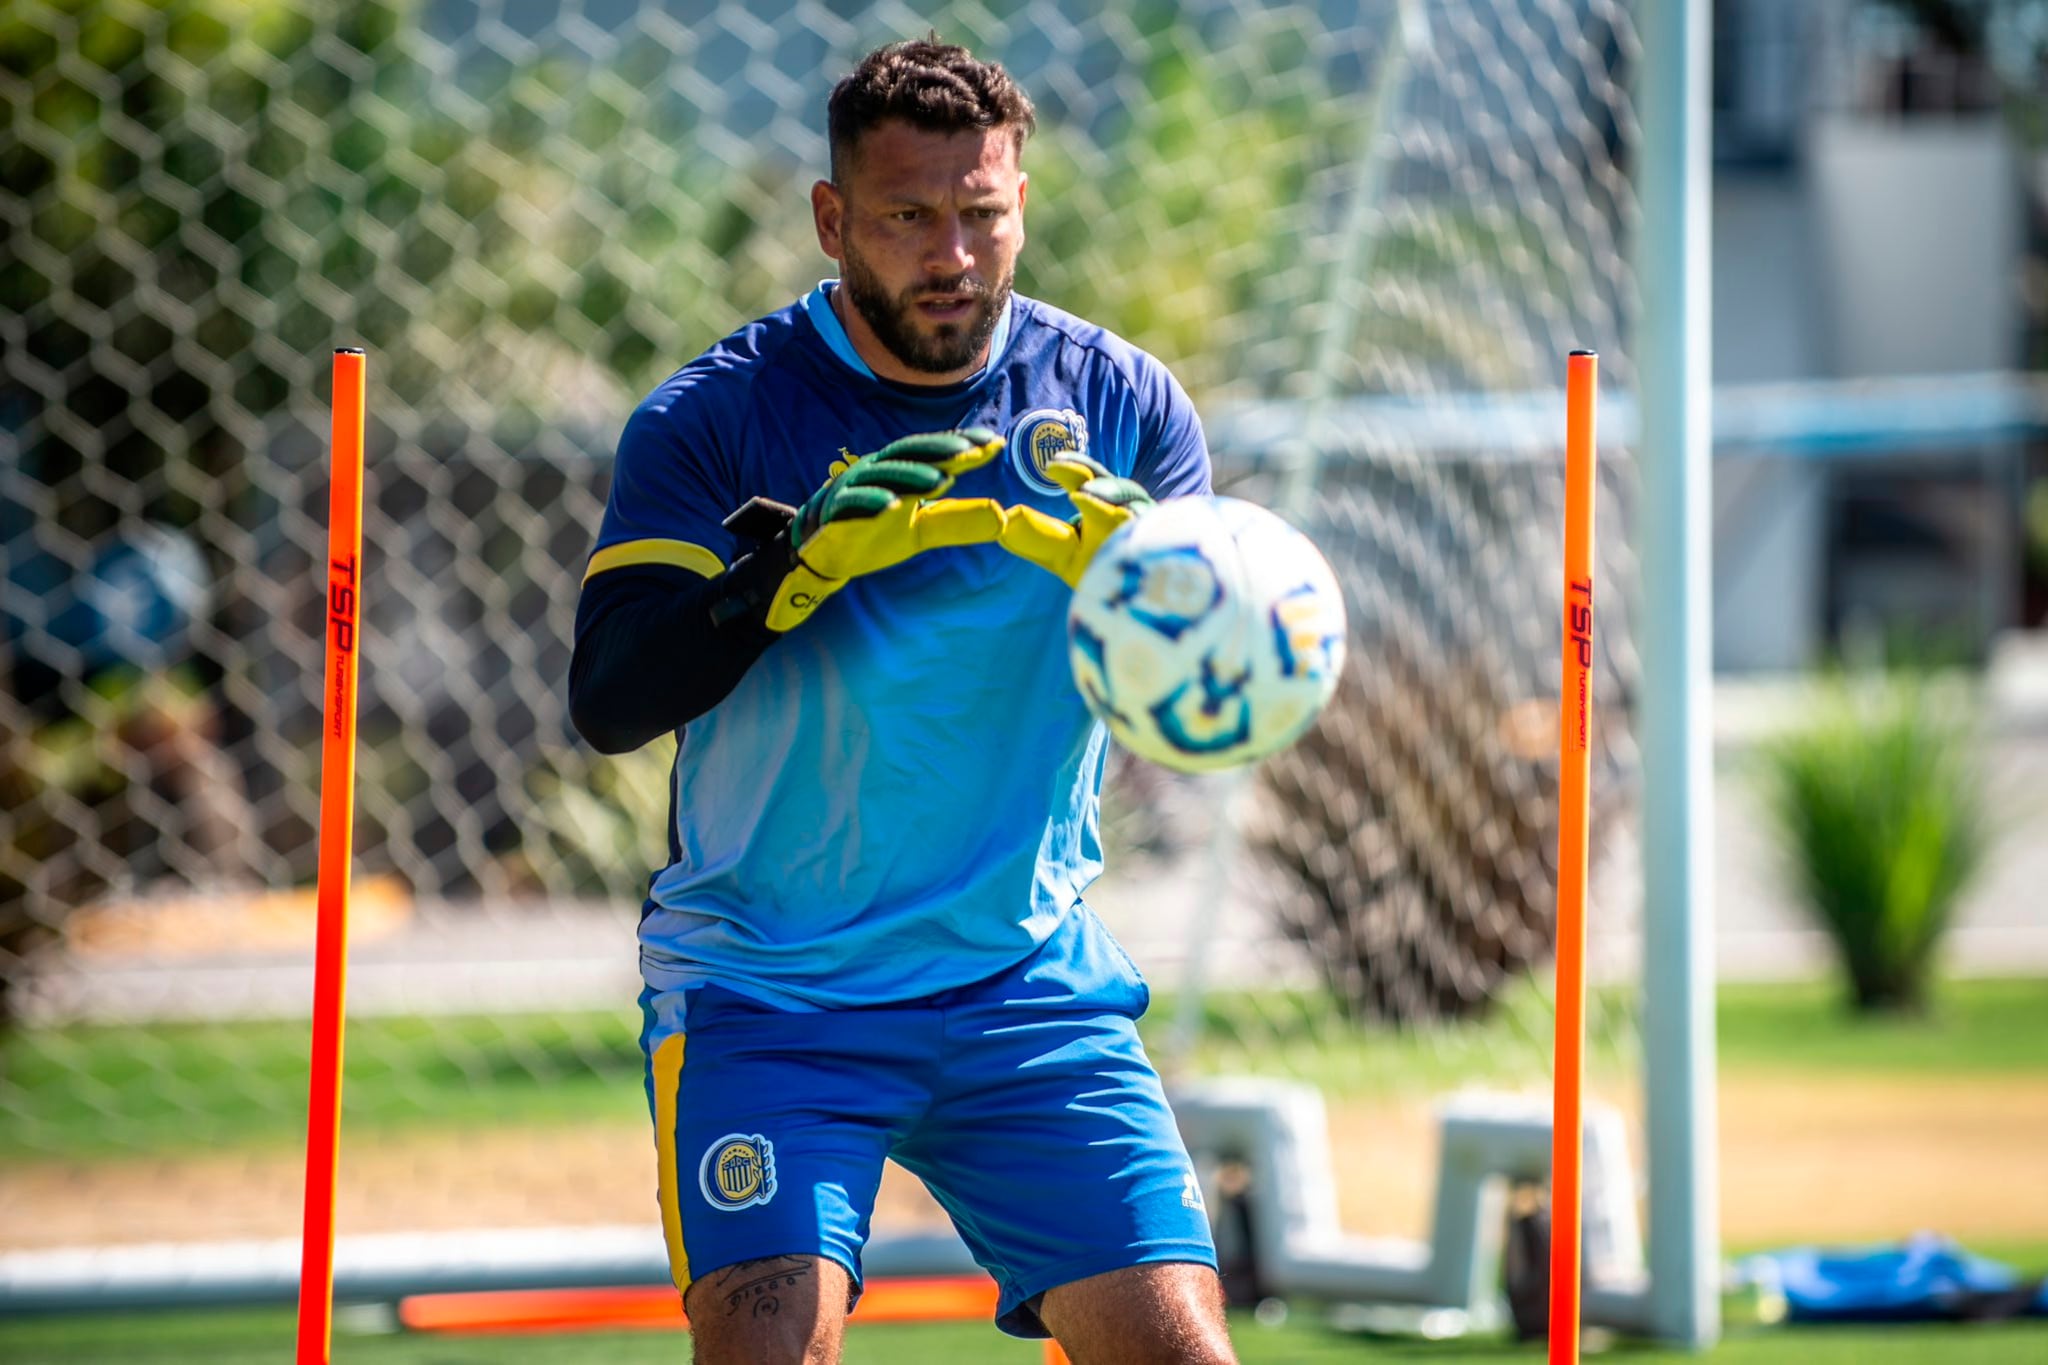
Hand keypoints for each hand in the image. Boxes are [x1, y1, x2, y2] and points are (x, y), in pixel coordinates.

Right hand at [751, 429, 1006, 630]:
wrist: (826, 554)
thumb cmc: (877, 532)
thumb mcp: (924, 531)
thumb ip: (958, 522)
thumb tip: (1002, 517)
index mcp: (902, 470)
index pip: (937, 453)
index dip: (964, 445)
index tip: (996, 444)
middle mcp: (880, 470)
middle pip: (914, 453)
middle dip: (944, 450)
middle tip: (975, 450)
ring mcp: (856, 486)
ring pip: (887, 474)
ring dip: (914, 474)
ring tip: (944, 479)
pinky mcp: (836, 510)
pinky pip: (854, 502)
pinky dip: (873, 501)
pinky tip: (893, 505)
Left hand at [995, 453, 1155, 587]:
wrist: (1132, 607)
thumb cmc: (1101, 575)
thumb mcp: (1064, 556)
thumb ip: (1037, 541)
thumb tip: (1002, 525)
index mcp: (1106, 507)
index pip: (1089, 479)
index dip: (1071, 469)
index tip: (1049, 466)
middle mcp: (1130, 512)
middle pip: (1112, 482)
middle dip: (1087, 472)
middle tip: (1057, 466)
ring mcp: (1148, 527)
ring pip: (1132, 501)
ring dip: (1108, 493)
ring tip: (1081, 494)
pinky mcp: (1162, 543)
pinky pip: (1145, 528)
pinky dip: (1130, 519)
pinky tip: (1117, 516)